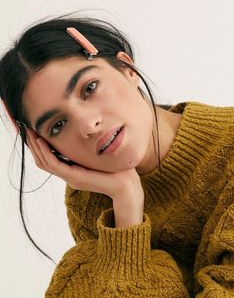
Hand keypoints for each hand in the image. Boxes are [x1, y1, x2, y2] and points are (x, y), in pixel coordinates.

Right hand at [26, 128, 143, 200]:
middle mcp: (69, 175)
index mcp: (73, 170)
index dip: (39, 146)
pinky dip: (45, 153)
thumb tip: (84, 132)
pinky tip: (41, 141)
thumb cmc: (116, 169)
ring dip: (35, 147)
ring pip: (45, 162)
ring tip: (30, 133)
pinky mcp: (75, 177)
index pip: (49, 159)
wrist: (127, 185)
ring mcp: (71, 177)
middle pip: (43, 160)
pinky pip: (54, 165)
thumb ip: (88, 148)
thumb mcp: (98, 155)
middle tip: (26, 129)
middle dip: (33, 145)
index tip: (34, 131)